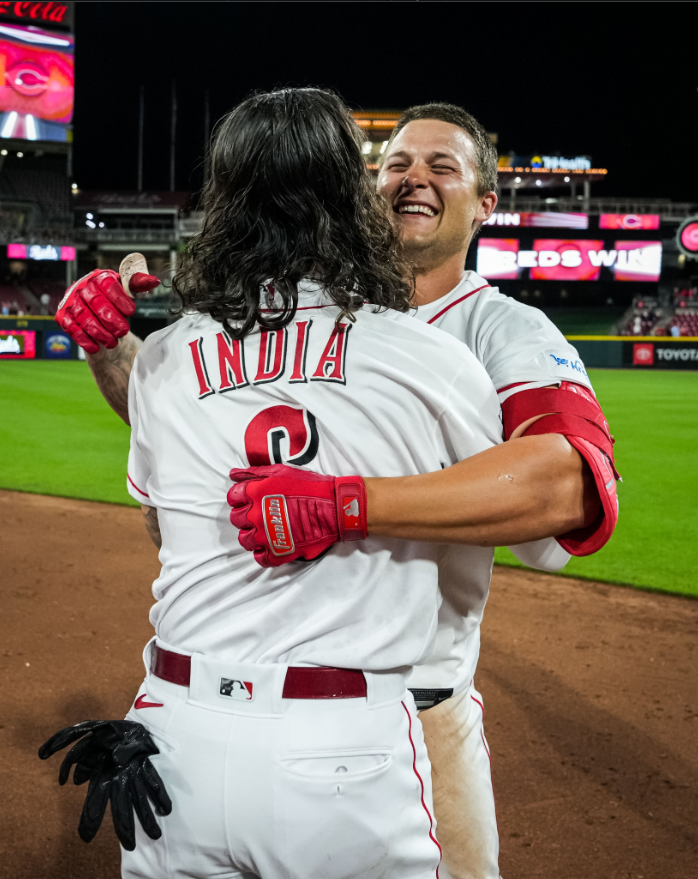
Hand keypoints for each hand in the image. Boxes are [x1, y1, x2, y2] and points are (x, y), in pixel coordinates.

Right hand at [39, 719, 171, 850]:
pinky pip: (154, 781)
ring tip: (156, 835)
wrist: (124, 724)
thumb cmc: (105, 733)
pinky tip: (166, 809)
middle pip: (121, 806)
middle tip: (130, 846)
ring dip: (147, 817)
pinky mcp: (145, 765)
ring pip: (139, 799)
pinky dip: (160, 795)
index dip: (90, 819)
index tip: (86, 839)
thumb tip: (76, 780)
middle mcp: (117, 779)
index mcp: (101, 776)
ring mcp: (132, 774)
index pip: (95, 801)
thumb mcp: (88, 735)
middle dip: (125, 827)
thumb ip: (77, 754)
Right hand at [56, 269, 158, 354]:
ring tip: (113, 342)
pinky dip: (87, 340)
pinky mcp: (64, 318)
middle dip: (112, 320)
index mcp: (98, 277)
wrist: (97, 317)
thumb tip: (153, 281)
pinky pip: (73, 330)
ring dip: (101, 333)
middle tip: (123, 331)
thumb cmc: (114, 303)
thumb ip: (138, 285)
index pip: (108, 284)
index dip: (120, 299)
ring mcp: (71, 303)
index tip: (130, 311)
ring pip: (86, 318)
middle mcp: (82, 288)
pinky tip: (98, 346)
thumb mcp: (127, 293)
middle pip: (96, 303)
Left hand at [227, 464, 367, 567]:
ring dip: (250, 535)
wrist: (333, 507)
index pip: (233, 497)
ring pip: (244, 540)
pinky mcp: (279, 552)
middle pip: (236, 519)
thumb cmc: (310, 486)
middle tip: (257, 513)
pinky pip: (260, 558)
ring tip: (263, 530)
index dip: (240, 497)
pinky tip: (270, 545)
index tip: (248, 498)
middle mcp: (256, 516)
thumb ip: (254, 473)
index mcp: (255, 494)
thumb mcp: (281, 471)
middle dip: (244, 516)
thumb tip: (233, 475)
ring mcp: (266, 536)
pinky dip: (263, 553)